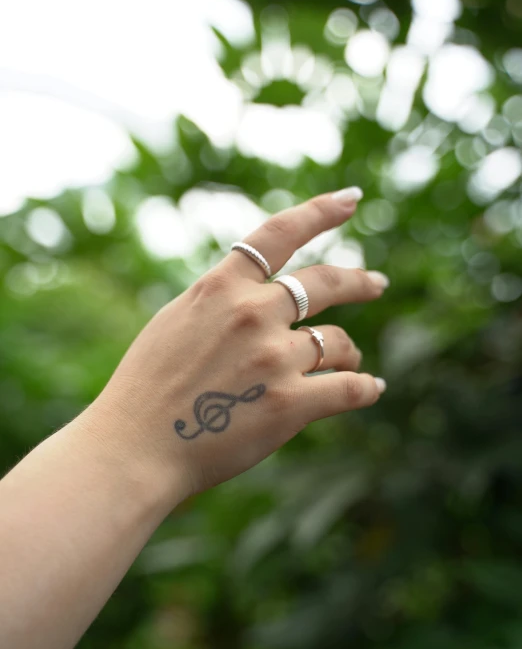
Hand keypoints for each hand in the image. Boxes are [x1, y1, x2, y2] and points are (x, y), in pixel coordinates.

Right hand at [80, 188, 388, 504]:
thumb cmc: (146, 391)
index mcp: (220, 289)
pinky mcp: (290, 405)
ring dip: (349, 352)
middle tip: (377, 282)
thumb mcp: (175, 324)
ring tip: (351, 360)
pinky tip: (373, 388)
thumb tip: (258, 295)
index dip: (319, 212)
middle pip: (324, 283)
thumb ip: (218, 303)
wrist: (136, 448)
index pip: (277, 235)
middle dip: (359, 281)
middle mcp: (252, 314)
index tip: (350, 199)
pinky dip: (366, 388)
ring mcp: (274, 358)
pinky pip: (349, 389)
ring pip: (337, 343)